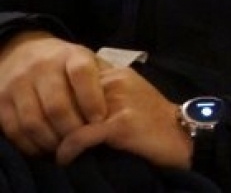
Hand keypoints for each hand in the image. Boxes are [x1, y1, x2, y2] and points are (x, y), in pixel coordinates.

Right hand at [0, 33, 106, 155]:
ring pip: (34, 121)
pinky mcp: (0, 101)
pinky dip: (30, 145)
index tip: (100, 120)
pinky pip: (14, 130)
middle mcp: (41, 67)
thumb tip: (124, 104)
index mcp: (70, 55)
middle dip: (72, 129)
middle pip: (57, 105)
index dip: (92, 100)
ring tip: (65, 149)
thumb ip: (104, 78)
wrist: (22, 52)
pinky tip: (45, 150)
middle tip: (83, 142)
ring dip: (51, 141)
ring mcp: (18, 84)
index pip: (81, 74)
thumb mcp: (88, 60)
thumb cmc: (65, 63)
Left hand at [55, 65, 191, 169]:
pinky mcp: (121, 124)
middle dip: (51, 119)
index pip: (70, 78)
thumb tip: (65, 104)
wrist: (184, 134)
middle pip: (65, 96)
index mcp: (115, 72)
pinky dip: (67, 151)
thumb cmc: (153, 119)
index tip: (47, 117)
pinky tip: (65, 159)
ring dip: (55, 137)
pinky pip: (79, 137)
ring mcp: (119, 102)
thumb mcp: (127, 96)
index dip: (55, 99)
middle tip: (44, 138)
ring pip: (68, 117)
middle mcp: (116, 81)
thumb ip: (101, 93)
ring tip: (51, 149)